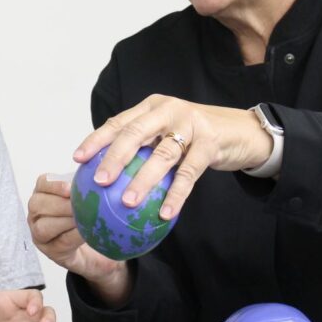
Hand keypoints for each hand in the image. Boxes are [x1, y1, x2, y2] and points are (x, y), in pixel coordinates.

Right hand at [27, 175, 131, 305]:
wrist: (99, 245)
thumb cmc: (90, 214)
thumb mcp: (88, 194)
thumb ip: (88, 182)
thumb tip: (101, 168)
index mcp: (44, 193)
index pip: (42, 183)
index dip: (54, 185)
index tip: (70, 188)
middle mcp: (37, 213)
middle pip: (38, 205)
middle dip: (60, 205)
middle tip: (80, 205)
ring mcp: (40, 234)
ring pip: (43, 226)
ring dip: (65, 221)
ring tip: (84, 218)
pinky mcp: (51, 251)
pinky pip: (59, 242)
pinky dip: (74, 236)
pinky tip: (88, 232)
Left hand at [73, 94, 272, 220]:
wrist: (242, 131)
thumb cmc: (197, 136)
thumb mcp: (168, 132)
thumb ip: (144, 144)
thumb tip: (108, 174)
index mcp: (152, 107)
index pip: (119, 121)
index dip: (97, 139)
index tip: (78, 159)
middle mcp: (169, 110)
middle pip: (135, 132)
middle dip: (115, 156)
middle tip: (100, 181)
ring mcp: (192, 124)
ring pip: (162, 154)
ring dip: (144, 179)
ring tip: (128, 202)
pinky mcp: (211, 142)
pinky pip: (189, 173)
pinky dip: (176, 194)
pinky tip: (164, 214)